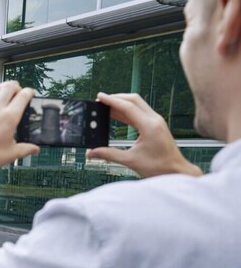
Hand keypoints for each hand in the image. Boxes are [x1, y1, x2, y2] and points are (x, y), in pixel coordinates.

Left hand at [0, 81, 39, 169]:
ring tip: (5, 93)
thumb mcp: (12, 153)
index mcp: (9, 118)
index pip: (23, 95)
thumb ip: (26, 149)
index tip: (30, 93)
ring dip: (3, 89)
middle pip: (9, 86)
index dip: (29, 92)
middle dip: (16, 86)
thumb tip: (34, 149)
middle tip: (18, 91)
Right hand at [87, 93, 202, 177]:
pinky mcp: (156, 124)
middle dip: (116, 98)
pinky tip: (117, 114)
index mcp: (149, 126)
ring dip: (122, 103)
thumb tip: (91, 152)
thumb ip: (109, 154)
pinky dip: (127, 110)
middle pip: (134, 100)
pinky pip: (140, 111)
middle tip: (101, 100)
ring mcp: (156, 121)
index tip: (100, 97)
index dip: (112, 101)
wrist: (176, 170)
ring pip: (137, 104)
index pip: (128, 107)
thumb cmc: (159, 167)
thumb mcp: (130, 161)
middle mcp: (154, 120)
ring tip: (106, 107)